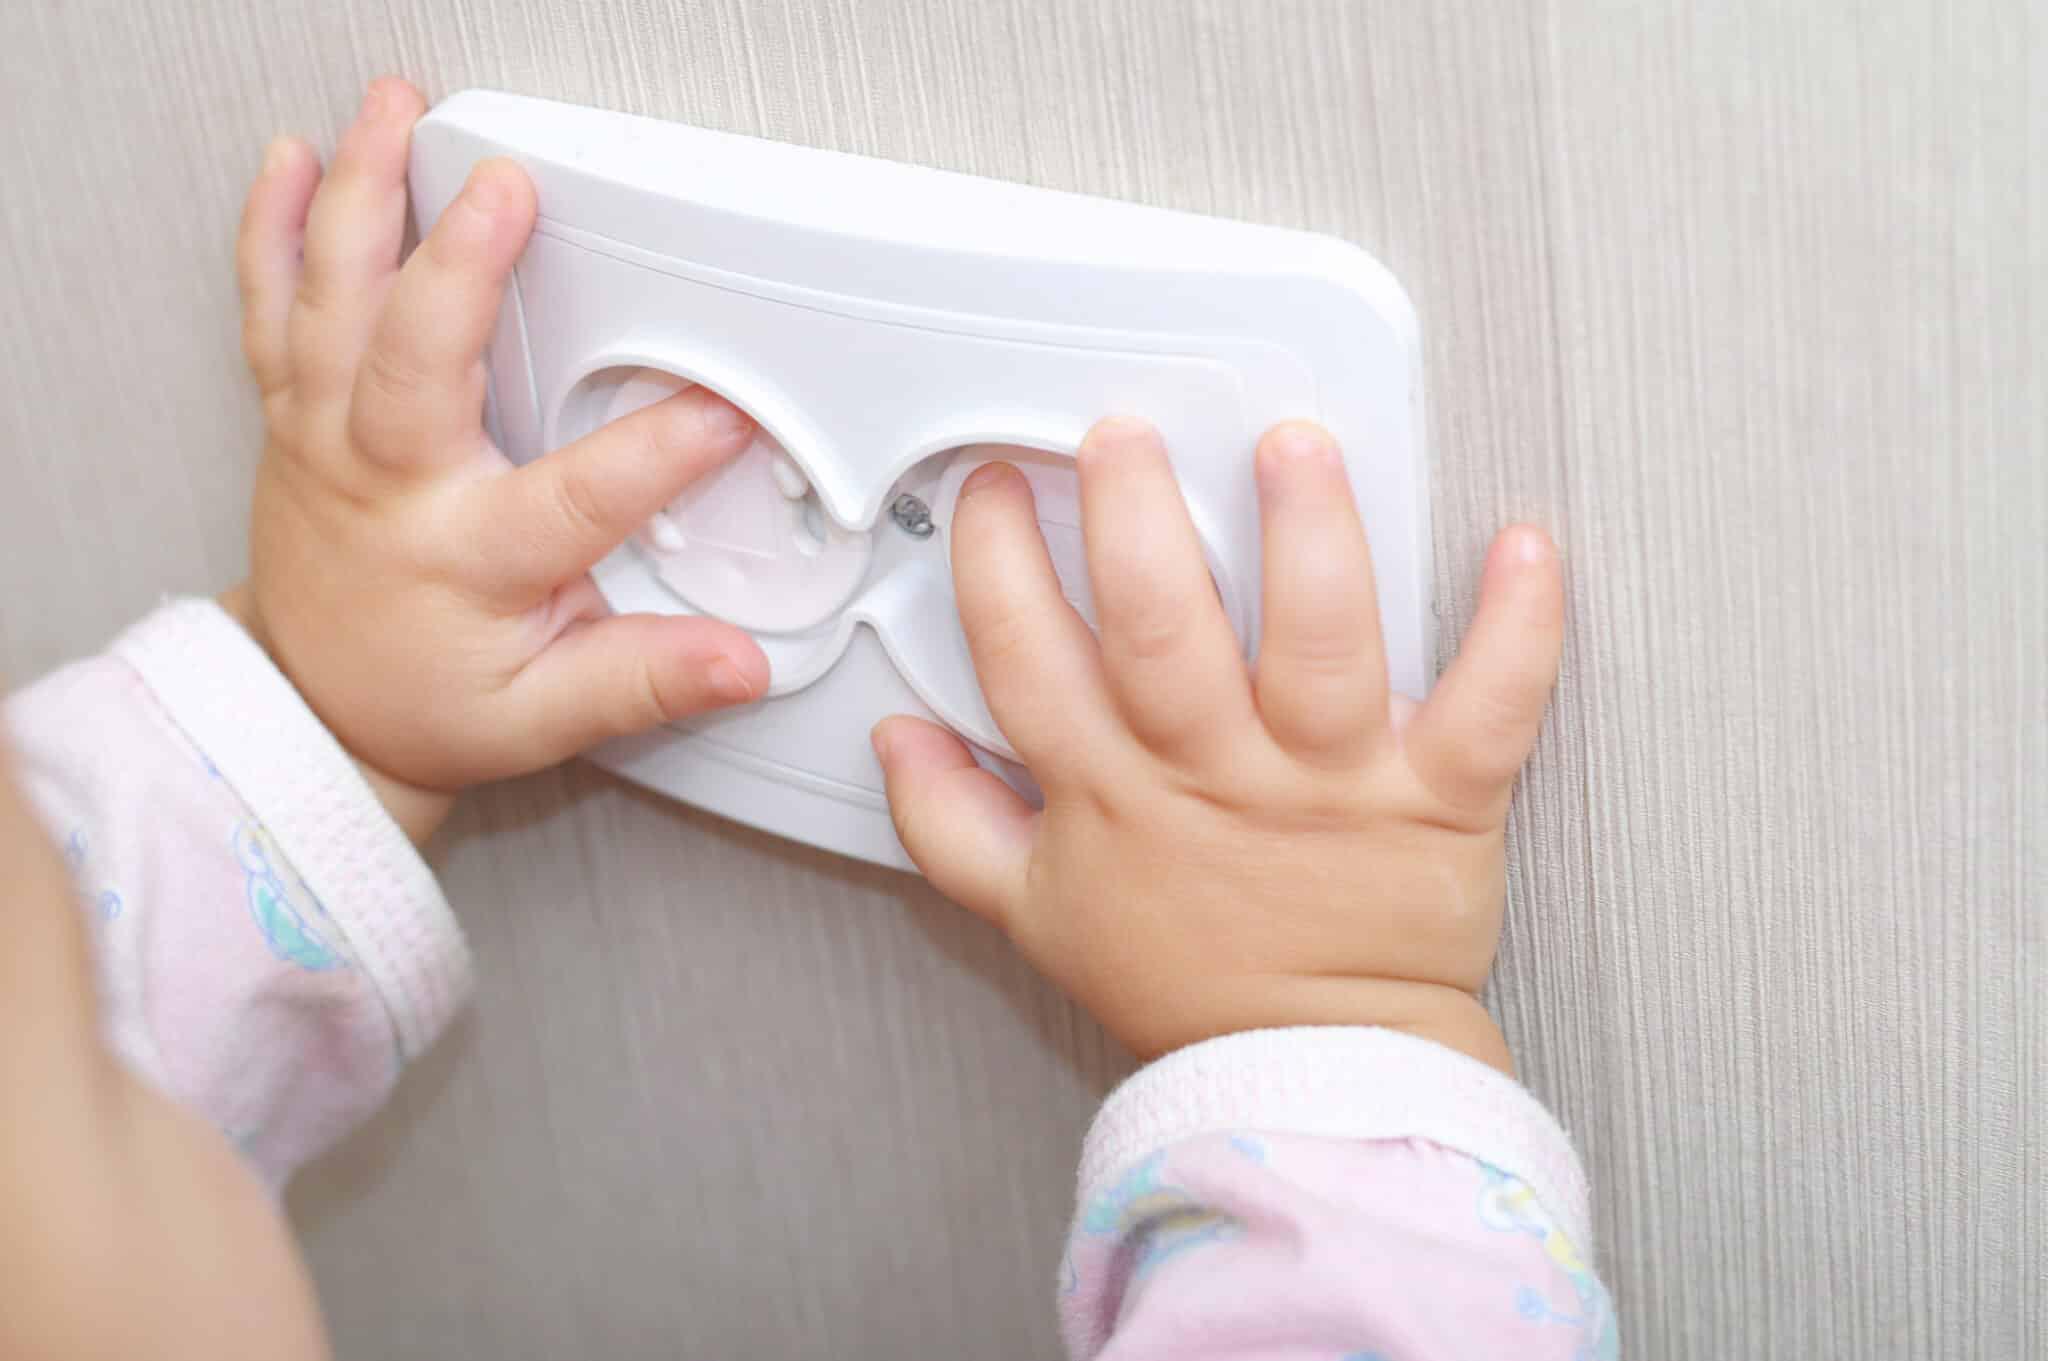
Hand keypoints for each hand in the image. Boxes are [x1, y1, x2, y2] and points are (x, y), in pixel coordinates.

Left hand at [226, 78, 768, 842]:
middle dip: (460, 269)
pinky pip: (270, 309)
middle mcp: (386, 485)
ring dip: (363, 204)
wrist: (311, 707)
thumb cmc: (426, 699)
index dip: (653, 456)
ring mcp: (326, 439)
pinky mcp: (295, 412)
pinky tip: (294, 162)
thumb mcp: (546, 715)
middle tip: (505, 194)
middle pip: (415, 363)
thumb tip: (735, 664)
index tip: (721, 416)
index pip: (574, 499)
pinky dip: (277, 229)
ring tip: (394, 119)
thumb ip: (642, 682)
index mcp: (464, 557)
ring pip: (334, 310)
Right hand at [873, 418, 1563, 1071]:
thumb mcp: (1032, 913)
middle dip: (1137, 522)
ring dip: (1311, 538)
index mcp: (1113, 793)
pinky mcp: (1440, 800)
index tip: (996, 488)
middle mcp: (1217, 776)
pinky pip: (1490, 707)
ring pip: (1320, 646)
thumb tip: (898, 742)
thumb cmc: (1186, 983)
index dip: (999, 567)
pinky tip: (1520, 545)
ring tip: (1294, 446)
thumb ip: (950, 823)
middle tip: (1125, 434)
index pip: (1029, 662)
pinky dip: (1517, 628)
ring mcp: (1332, 783)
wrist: (1313, 1071)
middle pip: (1163, 635)